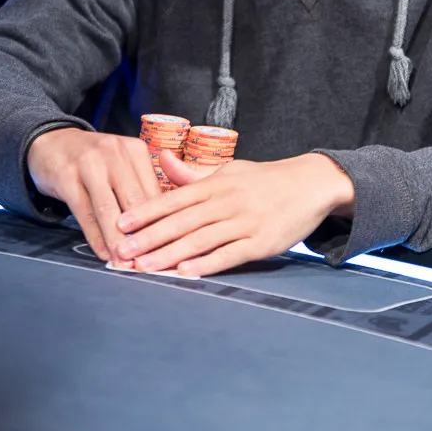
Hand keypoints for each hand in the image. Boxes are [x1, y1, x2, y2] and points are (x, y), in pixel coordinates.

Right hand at [27, 127, 164, 263]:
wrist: (51, 142)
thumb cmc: (94, 160)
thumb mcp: (122, 164)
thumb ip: (142, 188)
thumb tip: (162, 227)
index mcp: (136, 150)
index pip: (155, 192)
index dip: (163, 223)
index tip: (169, 248)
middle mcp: (115, 153)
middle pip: (135, 201)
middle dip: (144, 235)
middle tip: (150, 262)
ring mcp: (89, 164)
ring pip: (109, 209)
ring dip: (118, 241)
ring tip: (126, 264)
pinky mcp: (66, 177)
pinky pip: (85, 213)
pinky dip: (96, 237)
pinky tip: (104, 253)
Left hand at [114, 151, 355, 275]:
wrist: (310, 184)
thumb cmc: (264, 179)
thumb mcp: (229, 170)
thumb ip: (193, 174)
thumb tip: (162, 158)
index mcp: (217, 183)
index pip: (175, 198)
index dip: (147, 212)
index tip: (121, 224)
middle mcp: (228, 201)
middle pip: (182, 221)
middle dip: (149, 238)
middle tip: (122, 251)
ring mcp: (245, 222)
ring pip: (201, 239)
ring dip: (170, 254)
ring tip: (145, 267)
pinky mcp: (261, 242)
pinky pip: (230, 254)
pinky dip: (208, 263)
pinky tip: (187, 272)